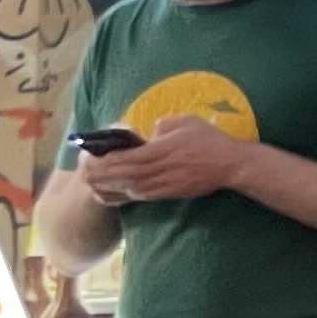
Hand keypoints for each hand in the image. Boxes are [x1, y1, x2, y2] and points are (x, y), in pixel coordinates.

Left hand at [86, 117, 251, 204]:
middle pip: (127, 174)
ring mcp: (166, 183)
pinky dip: (125, 195)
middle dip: (103, 176)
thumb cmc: (210, 140)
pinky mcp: (170, 192)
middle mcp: (163, 168)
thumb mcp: (188, 121)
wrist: (232, 165)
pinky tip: (112, 194)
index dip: (110, 160)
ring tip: (92, 185)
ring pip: (132, 187)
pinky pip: (143, 195)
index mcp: (165, 149)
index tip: (93, 158)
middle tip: (84, 174)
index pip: (131, 157)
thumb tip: (147, 134)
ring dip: (110, 187)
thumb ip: (163, 125)